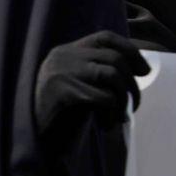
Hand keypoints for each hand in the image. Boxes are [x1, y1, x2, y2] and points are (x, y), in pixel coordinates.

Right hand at [35, 31, 149, 135]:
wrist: (32, 137)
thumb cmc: (59, 115)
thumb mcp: (77, 85)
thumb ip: (97, 72)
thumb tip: (138, 68)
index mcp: (65, 52)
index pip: (105, 38)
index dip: (130, 50)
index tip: (144, 71)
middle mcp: (63, 56)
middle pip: (114, 58)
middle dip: (132, 83)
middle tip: (133, 104)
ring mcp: (61, 72)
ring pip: (112, 75)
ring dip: (124, 99)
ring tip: (119, 117)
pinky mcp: (63, 92)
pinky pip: (104, 98)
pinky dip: (112, 115)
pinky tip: (105, 126)